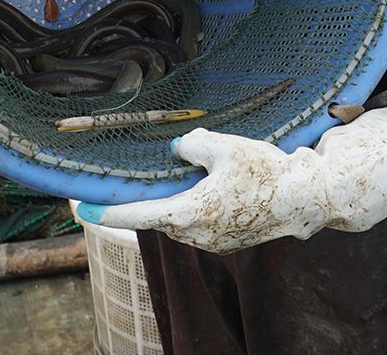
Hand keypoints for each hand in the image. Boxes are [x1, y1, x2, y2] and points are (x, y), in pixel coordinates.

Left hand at [74, 105, 386, 253]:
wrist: (306, 199)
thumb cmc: (265, 173)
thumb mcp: (223, 146)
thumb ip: (191, 144)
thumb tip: (179, 149)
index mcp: (187, 213)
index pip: (135, 213)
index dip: (106, 211)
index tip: (80, 209)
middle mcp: (194, 234)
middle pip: (158, 212)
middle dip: (149, 195)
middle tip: (139, 179)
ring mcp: (212, 241)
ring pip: (180, 215)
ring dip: (179, 197)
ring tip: (195, 175)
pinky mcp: (227, 240)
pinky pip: (201, 220)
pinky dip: (198, 204)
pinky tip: (217, 186)